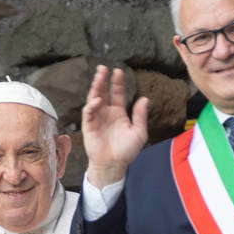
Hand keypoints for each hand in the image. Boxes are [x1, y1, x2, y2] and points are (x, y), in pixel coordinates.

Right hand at [81, 65, 148, 187]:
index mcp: (118, 113)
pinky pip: (89, 112)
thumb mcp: (139, 133)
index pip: (117, 94)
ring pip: (94, 98)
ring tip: (98, 77)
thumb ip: (140, 116)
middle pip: (103, 92)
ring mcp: (97, 118)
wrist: (114, 165)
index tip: (118, 71)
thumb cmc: (126, 151)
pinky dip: (92, 105)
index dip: (117, 83)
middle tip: (103, 68)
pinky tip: (98, 100)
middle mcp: (107, 113)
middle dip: (102, 80)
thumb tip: (145, 99)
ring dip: (95, 88)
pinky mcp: (89, 126)